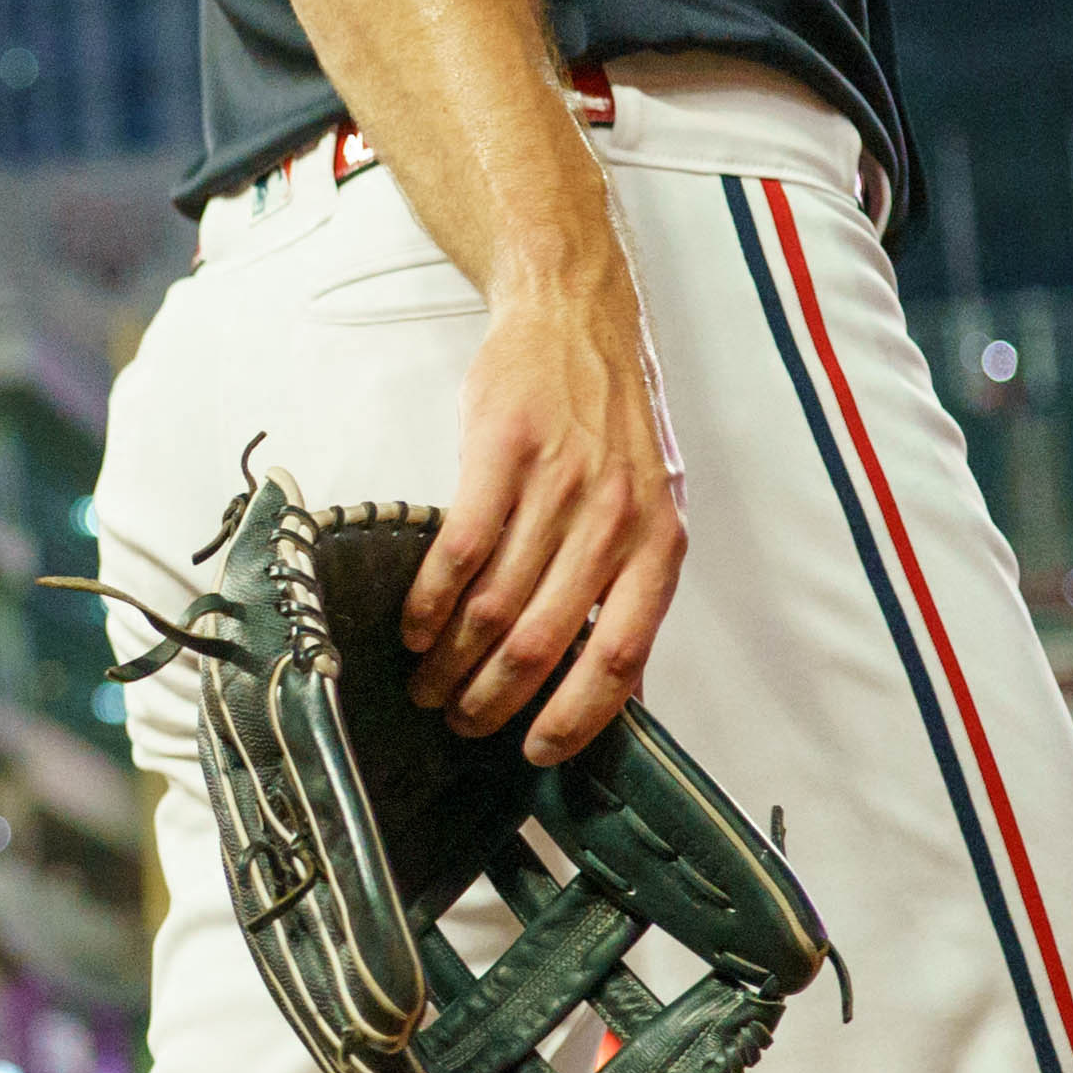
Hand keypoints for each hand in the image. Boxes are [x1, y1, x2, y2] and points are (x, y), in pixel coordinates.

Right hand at [402, 263, 686, 763]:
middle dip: (493, 697)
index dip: (576, 716)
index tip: (536, 752)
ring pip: (494, 603)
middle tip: (459, 720)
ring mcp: (558, 484)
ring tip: (427, 684)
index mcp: (657, 544)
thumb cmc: (608, 425)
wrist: (574, 321)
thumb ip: (630, 592)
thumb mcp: (647, 508)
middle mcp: (614, 519)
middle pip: (542, 639)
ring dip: (451, 660)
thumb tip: (619, 689)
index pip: (620, 655)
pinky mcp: (502, 453)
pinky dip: (430, 601)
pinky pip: (459, 549)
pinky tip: (415, 629)